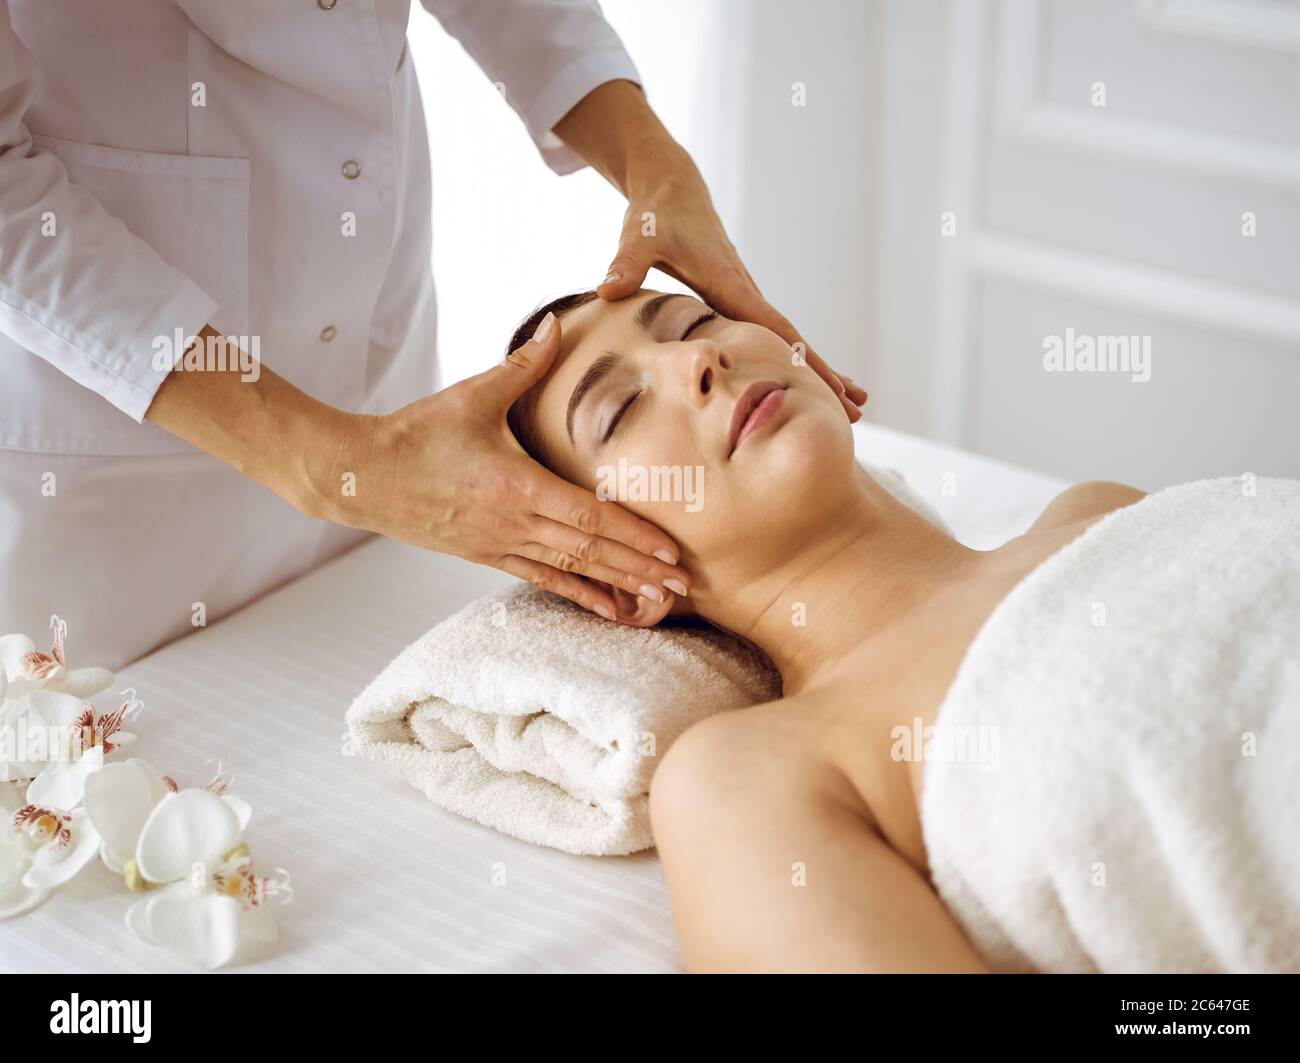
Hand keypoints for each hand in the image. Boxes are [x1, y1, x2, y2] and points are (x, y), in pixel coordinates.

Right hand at [314, 313, 690, 620]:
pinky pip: (543, 579)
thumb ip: (522, 364)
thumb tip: (557, 323)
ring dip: (618, 584)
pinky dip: (579, 594)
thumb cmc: (416, 433)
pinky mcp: (488, 555)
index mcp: (516, 486)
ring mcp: (501, 545)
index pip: (588, 516)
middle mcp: (514, 523)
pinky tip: (608, 609)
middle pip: (590, 551)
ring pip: (572, 570)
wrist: (362, 477)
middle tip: (685, 582)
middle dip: (640, 568)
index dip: (632, 535)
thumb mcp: (471, 395)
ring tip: (659, 599)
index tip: (670, 548)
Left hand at [596, 157, 868, 421]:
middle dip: (826, 374)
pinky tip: (805, 380)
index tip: (832, 387)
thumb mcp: (638, 237)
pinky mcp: (738, 300)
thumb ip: (625, 264)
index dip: (802, 360)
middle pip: (793, 340)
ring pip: (787, 340)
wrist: (672, 190)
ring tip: (852, 404)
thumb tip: (607, 289)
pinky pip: (772, 335)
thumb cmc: (656, 216)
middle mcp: (746, 292)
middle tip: (858, 409)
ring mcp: (745, 297)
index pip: (775, 329)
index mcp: (730, 284)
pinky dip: (795, 358)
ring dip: (819, 370)